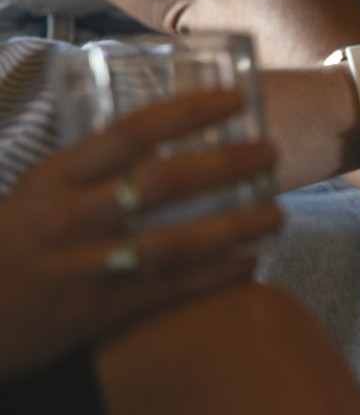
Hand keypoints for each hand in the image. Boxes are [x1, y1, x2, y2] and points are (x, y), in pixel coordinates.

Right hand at [0, 90, 282, 381]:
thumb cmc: (10, 247)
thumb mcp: (36, 196)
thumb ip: (91, 173)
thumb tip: (160, 141)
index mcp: (54, 179)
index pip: (129, 132)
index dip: (187, 113)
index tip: (234, 101)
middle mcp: (71, 218)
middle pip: (164, 183)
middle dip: (227, 165)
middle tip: (271, 153)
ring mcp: (87, 267)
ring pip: (177, 243)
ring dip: (237, 226)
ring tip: (278, 213)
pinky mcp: (100, 312)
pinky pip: (171, 290)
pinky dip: (216, 276)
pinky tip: (252, 263)